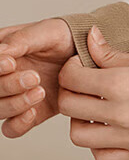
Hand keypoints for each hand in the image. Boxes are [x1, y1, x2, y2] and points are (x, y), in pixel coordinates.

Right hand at [0, 17, 75, 138]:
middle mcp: (4, 76)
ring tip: (40, 91)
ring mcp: (15, 96)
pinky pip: (11, 128)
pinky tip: (32, 112)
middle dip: (7, 86)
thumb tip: (0, 52)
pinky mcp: (29, 113)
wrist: (88, 55)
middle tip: (34, 77)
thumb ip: (21, 40)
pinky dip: (18, 124)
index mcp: (2, 53)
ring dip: (14, 104)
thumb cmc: (67, 38)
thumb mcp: (48, 31)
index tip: (11, 64)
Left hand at [58, 25, 128, 159]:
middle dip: (71, 92)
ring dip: (81, 120)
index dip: (72, 68)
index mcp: (121, 83)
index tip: (81, 65)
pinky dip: (98, 145)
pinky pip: (102, 156)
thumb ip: (113, 54)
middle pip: (69, 106)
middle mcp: (120, 113)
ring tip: (96, 110)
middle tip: (84, 85)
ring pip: (79, 135)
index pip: (72, 78)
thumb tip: (90, 39)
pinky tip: (110, 130)